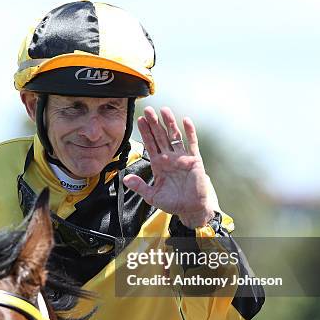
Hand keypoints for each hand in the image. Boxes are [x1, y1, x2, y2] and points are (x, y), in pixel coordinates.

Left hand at [123, 106, 218, 228]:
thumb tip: (125, 179)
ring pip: (174, 136)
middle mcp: (169, 157)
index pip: (150, 144)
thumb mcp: (152, 195)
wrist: (191, 209)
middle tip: (148, 110)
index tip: (139, 120)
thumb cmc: (172, 202)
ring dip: (170, 123)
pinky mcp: (194, 160)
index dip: (145, 132)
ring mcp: (182, 157)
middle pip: (160, 136)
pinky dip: (190, 132)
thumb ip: (139, 186)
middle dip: (154, 123)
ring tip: (164, 110)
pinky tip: (186, 120)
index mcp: (158, 164)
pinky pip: (192, 144)